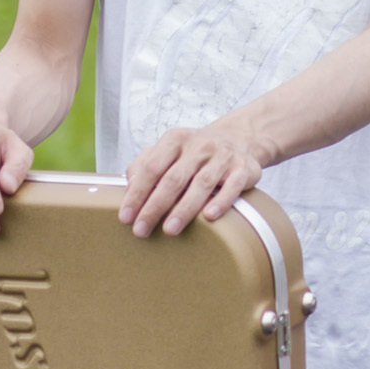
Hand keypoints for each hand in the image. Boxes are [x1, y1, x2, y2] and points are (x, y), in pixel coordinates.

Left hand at [118, 116, 267, 237]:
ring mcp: (222, 157)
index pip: (152, 167)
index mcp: (176, 140)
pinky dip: (221, 202)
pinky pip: (232, 187)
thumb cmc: (196, 152)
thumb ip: (145, 164)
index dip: (137, 193)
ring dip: (184, 209)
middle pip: (173, 178)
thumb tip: (129, 188)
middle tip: (141, 229)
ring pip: (201, 184)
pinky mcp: (243, 169)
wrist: (240, 138)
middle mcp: (199, 146)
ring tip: (170, 230)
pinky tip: (209, 217)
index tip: (126, 217)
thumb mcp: (169, 149)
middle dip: (155, 206)